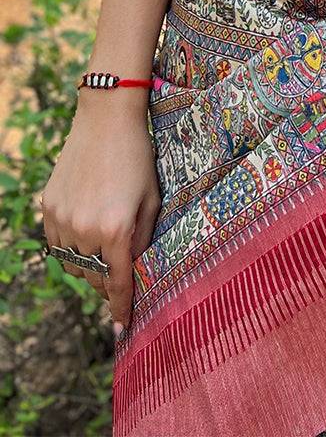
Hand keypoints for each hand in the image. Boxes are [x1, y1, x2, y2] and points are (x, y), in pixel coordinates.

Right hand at [39, 105, 161, 333]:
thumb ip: (143, 239)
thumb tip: (135, 269)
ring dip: (89, 265)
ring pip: (73, 264)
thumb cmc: (138, 157)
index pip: (117, 282)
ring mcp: (62, 219)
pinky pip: (58, 243)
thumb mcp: (152, 199)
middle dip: (107, 283)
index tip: (122, 329)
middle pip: (94, 277)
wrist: (106, 120)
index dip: (120, 307)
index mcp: (115, 229)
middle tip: (120, 276)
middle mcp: (84, 229)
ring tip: (105, 248)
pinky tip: (86, 234)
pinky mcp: (49, 206)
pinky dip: (71, 248)